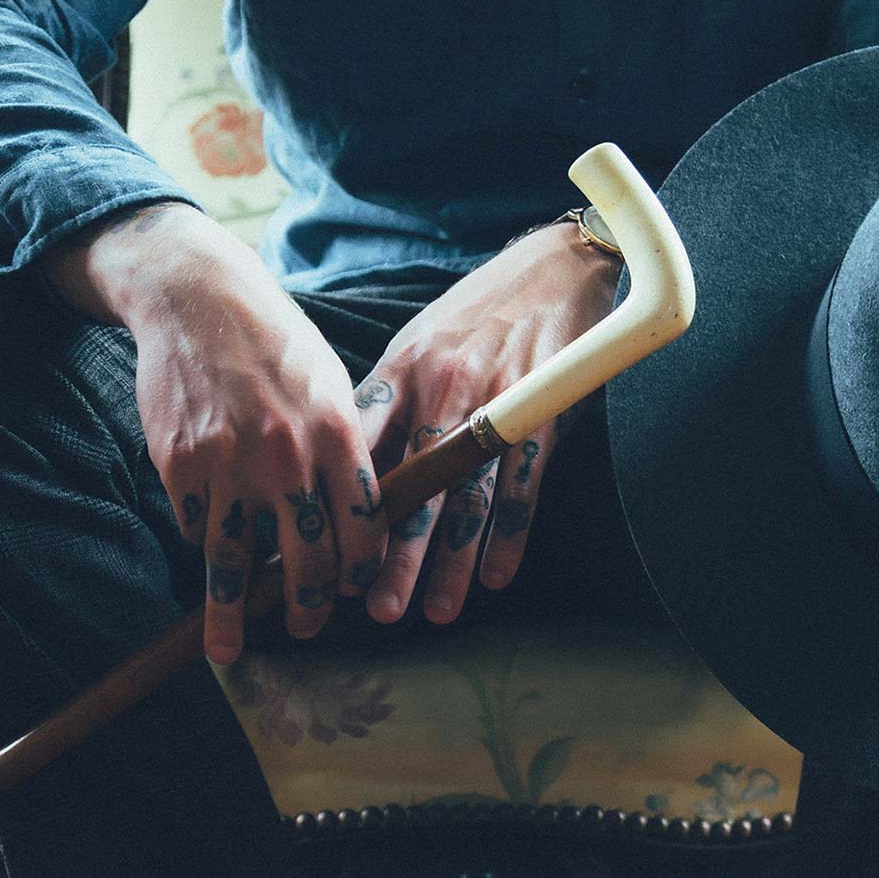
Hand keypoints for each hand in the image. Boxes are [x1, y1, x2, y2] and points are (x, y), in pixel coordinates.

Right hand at [43, 202, 387, 663]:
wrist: (199, 301)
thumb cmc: (277, 345)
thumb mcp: (332, 385)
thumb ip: (348, 450)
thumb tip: (362, 517)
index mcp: (338, 434)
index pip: (362, 527)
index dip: (361, 571)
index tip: (355, 592)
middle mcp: (287, 455)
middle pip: (305, 557)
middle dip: (307, 604)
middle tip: (305, 625)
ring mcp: (229, 463)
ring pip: (236, 560)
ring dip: (234, 610)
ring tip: (230, 646)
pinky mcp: (180, 464)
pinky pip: (195, 526)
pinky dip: (204, 543)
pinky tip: (209, 552)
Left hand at [355, 219, 620, 624]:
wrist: (556, 266)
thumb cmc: (478, 311)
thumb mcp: (417, 342)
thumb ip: (386, 403)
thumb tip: (350, 469)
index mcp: (402, 372)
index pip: (359, 448)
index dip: (339, 505)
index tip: (321, 554)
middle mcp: (442, 391)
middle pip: (412, 488)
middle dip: (393, 556)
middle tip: (374, 609)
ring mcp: (494, 406)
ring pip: (466, 499)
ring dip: (451, 562)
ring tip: (436, 611)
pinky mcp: (542, 416)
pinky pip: (522, 488)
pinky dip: (509, 535)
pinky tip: (495, 575)